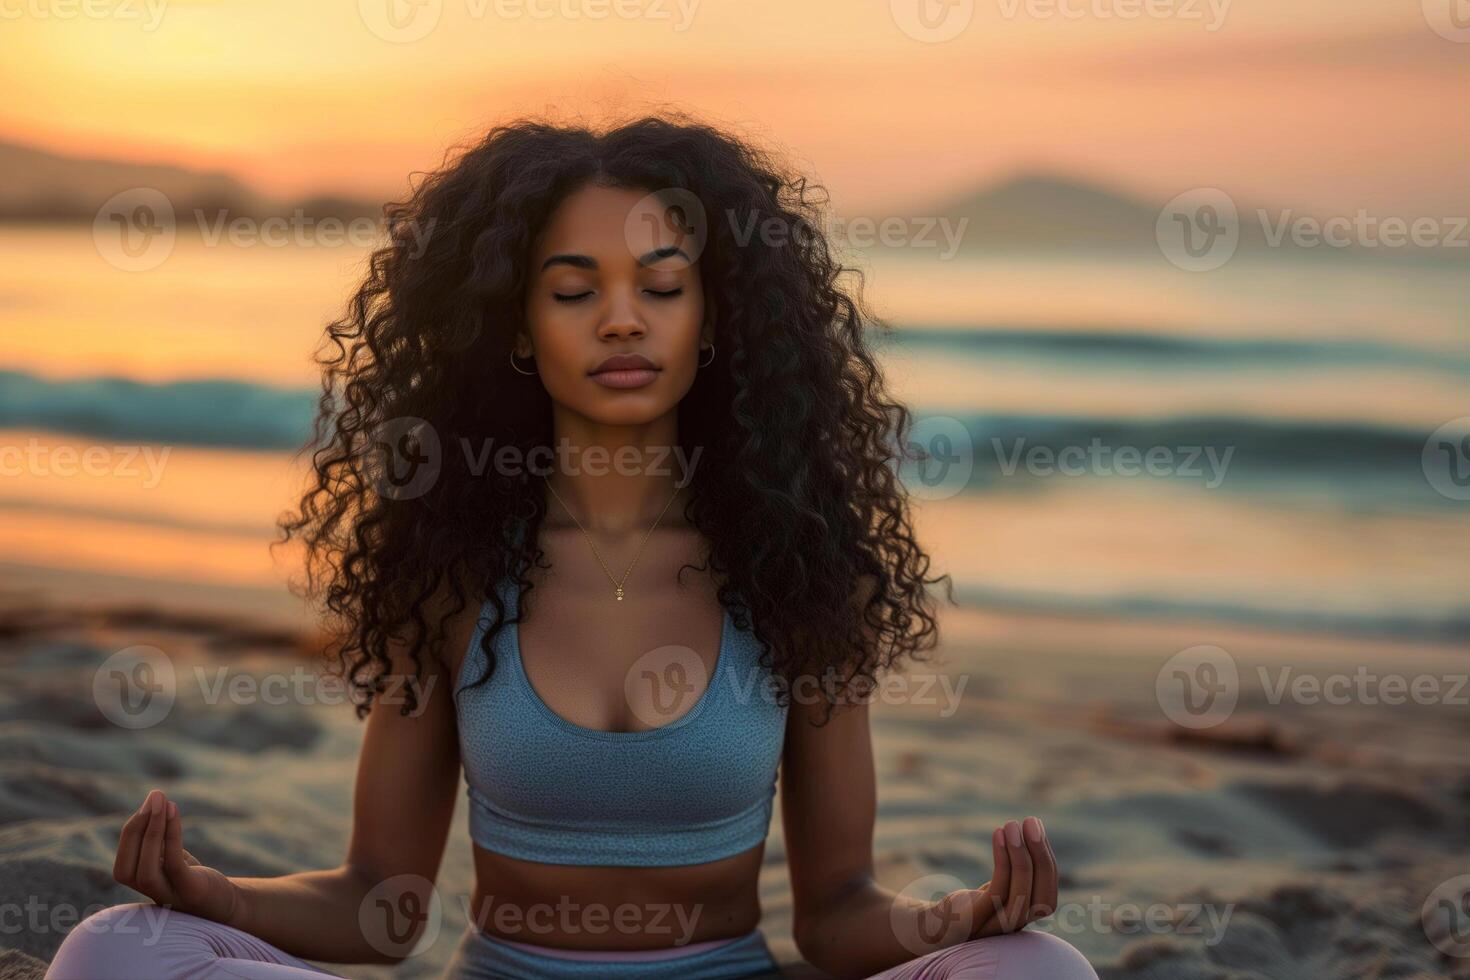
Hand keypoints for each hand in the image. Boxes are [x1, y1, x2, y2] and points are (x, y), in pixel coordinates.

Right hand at [113, 789, 239, 924]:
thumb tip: (152, 804)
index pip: (122, 864)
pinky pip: (173, 863)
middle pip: (127, 868)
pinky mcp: (189, 892)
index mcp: (141, 888)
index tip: (148, 803)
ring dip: (152, 831)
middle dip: (138, 828)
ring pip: (146, 869)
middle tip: (154, 796)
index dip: (131, 832)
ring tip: (162, 801)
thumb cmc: (192, 878)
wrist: (225, 903)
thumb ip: (156, 842)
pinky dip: (171, 837)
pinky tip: (174, 813)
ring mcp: (168, 896)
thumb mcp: (170, 859)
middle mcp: (149, 896)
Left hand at [946, 817, 1058, 937]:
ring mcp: (998, 925)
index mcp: (1027, 917)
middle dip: (1039, 854)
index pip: (1049, 893)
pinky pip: (998, 889)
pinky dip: (1003, 860)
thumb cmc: (974, 902)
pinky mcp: (978, 919)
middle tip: (1031, 821)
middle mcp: (1018, 925)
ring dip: (1019, 854)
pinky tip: (998, 835)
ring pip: (1021, 891)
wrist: (938, 924)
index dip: (1046, 859)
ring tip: (1012, 824)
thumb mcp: (1002, 887)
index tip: (1036, 828)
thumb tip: (1034, 831)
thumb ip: (1020, 872)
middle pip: (1042, 895)